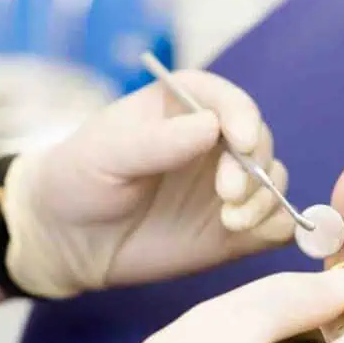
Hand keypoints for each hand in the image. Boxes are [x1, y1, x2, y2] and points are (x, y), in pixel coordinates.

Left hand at [1, 70, 294, 297]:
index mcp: (186, 108)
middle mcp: (217, 144)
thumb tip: (211, 126)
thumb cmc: (79, 180)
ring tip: (232, 221)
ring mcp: (230, 188)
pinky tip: (248, 234)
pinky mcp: (236, 230)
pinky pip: (273, 224)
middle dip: (254, 167)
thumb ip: (157, 142)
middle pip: (260, 143)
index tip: (240, 142)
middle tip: (228, 194)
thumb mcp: (106, 154)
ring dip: (265, 200)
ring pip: (275, 183)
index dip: (243, 117)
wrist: (68, 241)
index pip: (230, 101)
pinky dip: (275, 227)